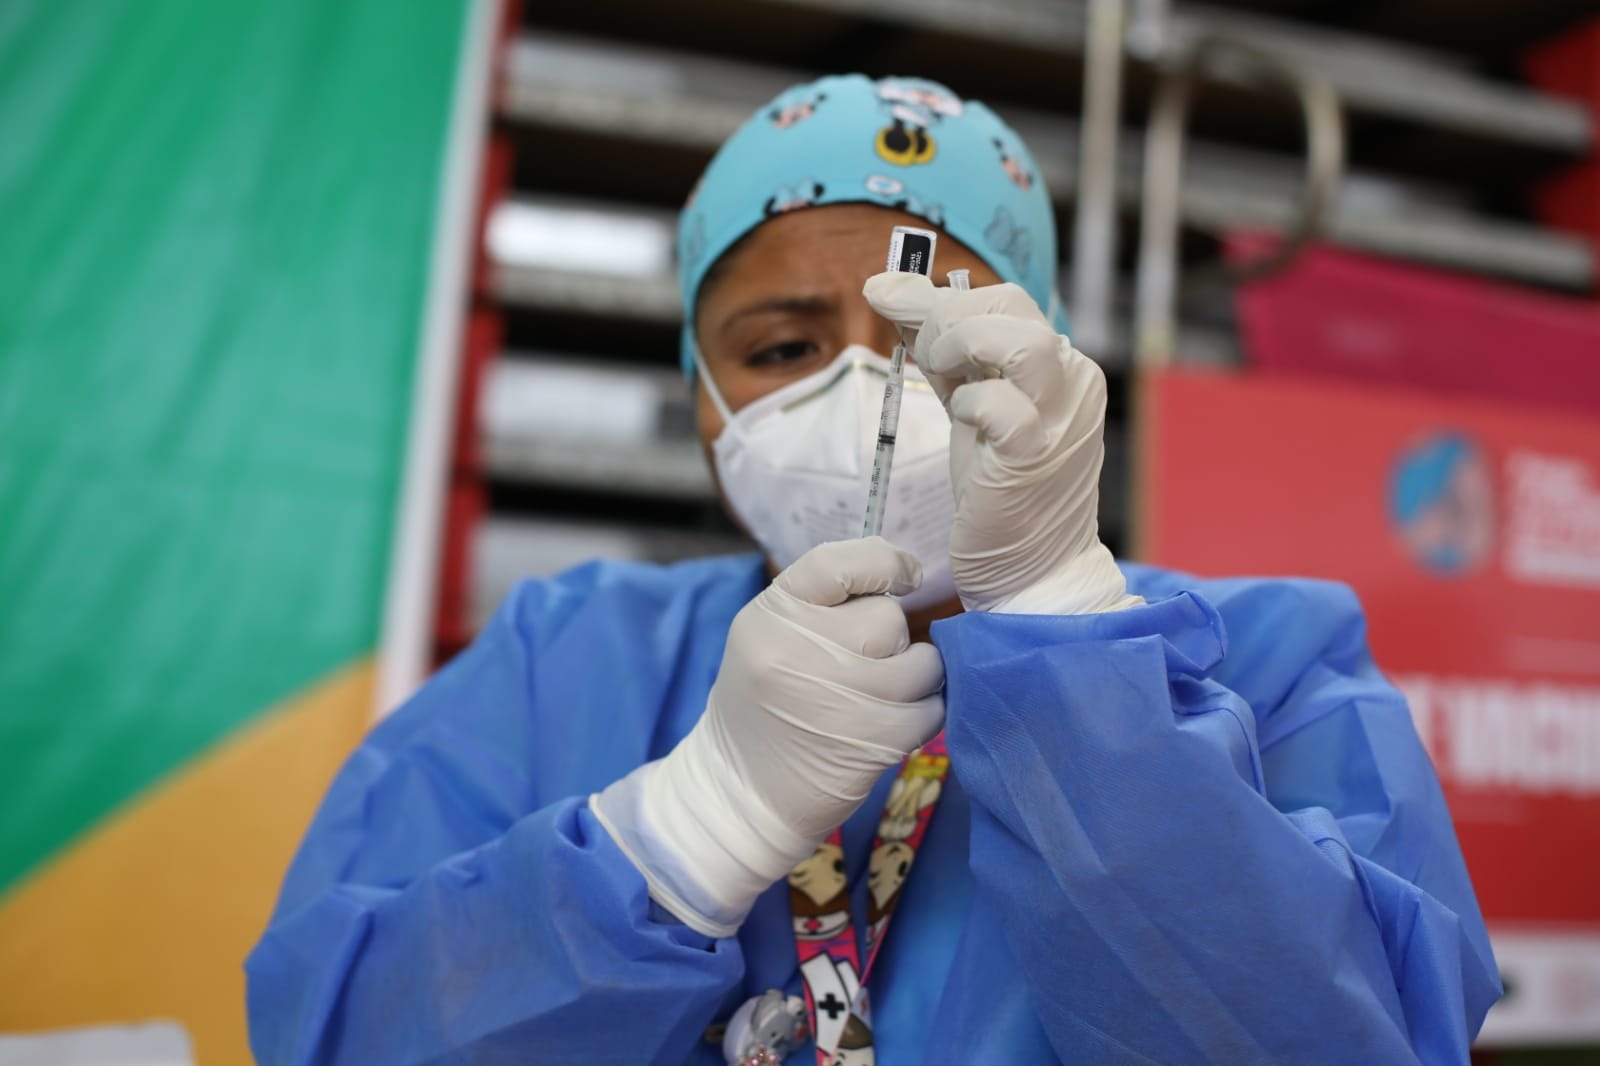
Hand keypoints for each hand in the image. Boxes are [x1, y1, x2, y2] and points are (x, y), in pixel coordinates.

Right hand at [592, 537, 944, 936]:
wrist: (740, 793)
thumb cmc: (764, 707)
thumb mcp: (770, 638)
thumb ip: (823, 604)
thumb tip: (901, 572)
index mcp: (771, 614)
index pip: (838, 562)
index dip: (885, 563)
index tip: (906, 575)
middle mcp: (797, 649)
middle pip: (888, 617)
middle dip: (891, 641)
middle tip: (866, 667)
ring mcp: (834, 698)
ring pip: (921, 663)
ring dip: (916, 678)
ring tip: (884, 696)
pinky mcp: (867, 742)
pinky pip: (930, 709)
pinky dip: (922, 716)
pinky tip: (892, 725)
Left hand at [863, 272, 1139, 614]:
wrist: (1031, 568)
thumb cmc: (1001, 489)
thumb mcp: (969, 404)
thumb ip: (944, 352)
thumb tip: (892, 291)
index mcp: (1058, 365)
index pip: (1005, 299)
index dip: (938, 294)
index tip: (883, 293)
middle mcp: (1072, 382)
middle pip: (1012, 304)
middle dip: (946, 315)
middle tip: (923, 354)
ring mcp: (1060, 419)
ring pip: (1022, 342)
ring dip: (964, 346)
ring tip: (943, 377)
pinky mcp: (1036, 458)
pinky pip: (1003, 407)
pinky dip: (971, 403)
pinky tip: (963, 420)